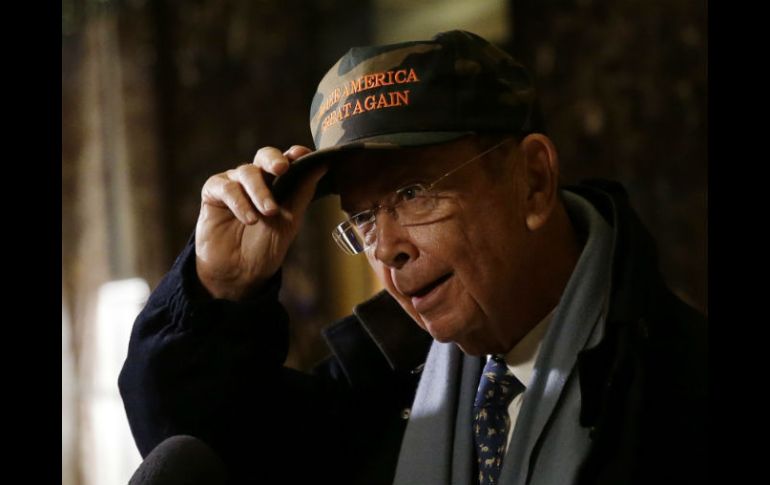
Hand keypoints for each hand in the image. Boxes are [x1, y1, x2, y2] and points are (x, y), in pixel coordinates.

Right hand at [195, 145, 325, 300]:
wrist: (239, 273)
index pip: (286, 160)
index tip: (302, 154)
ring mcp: (234, 184)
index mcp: (277, 183)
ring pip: (247, 172)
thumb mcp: (290, 221)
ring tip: (268, 212)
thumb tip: (321, 166)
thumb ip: (302, 193)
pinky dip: (240, 202)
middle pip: (264, 156)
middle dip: (273, 160)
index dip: (294, 154)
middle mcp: (256, 179)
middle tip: (282, 168)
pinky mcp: (214, 192)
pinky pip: (226, 187)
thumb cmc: (265, 246)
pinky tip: (250, 219)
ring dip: (260, 192)